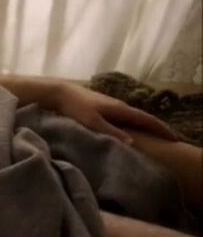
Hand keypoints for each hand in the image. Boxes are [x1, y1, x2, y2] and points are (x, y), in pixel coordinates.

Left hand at [48, 85, 177, 143]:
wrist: (60, 93)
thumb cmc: (75, 108)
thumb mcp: (92, 122)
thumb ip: (111, 132)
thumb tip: (133, 143)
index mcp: (121, 109)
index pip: (147, 120)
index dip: (162, 129)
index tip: (176, 138)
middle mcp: (120, 106)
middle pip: (144, 118)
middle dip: (158, 128)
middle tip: (171, 139)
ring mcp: (112, 106)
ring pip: (134, 117)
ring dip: (147, 126)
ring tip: (156, 138)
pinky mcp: (104, 108)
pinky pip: (125, 118)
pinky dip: (135, 124)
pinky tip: (133, 130)